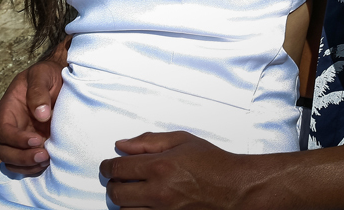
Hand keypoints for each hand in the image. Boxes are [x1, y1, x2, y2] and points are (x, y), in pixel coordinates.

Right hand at [0, 58, 64, 173]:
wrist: (60, 79)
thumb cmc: (47, 75)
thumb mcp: (41, 74)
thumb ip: (38, 91)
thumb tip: (41, 114)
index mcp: (9, 109)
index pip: (4, 131)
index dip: (17, 139)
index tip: (37, 139)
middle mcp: (13, 126)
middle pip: (5, 151)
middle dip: (22, 158)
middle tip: (44, 155)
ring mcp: (23, 138)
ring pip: (14, 162)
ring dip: (28, 166)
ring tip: (48, 160)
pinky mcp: (35, 146)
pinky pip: (27, 165)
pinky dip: (35, 169)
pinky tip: (50, 162)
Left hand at [100, 131, 258, 209]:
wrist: (237, 189)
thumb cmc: (213, 164)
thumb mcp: (182, 140)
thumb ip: (148, 141)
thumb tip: (122, 145)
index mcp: (160, 166)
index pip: (117, 169)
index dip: (106, 167)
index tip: (107, 167)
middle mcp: (160, 192)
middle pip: (117, 194)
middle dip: (113, 185)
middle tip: (118, 180)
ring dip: (125, 202)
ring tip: (133, 192)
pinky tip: (144, 204)